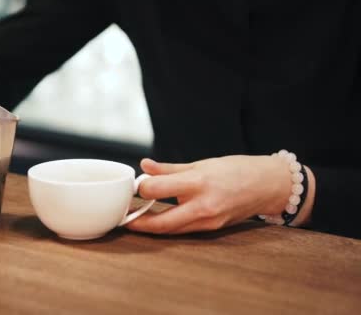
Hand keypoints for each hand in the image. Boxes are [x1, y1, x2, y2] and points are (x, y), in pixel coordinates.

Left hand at [126, 155, 308, 233]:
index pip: (157, 189)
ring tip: (136, 219)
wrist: (269, 186)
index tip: (135, 185)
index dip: (141, 188)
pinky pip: (184, 231)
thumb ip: (170, 169)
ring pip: (172, 230)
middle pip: (161, 222)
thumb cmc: (236, 170)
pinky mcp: (213, 229)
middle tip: (124, 218)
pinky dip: (169, 227)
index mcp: (198, 182)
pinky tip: (158, 220)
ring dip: (151, 227)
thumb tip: (145, 166)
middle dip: (139, 222)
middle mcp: (203, 205)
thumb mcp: (201, 163)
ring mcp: (209, 221)